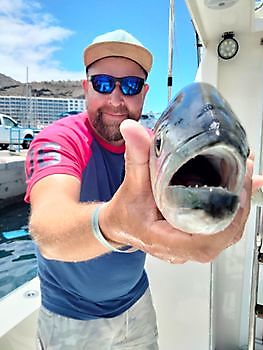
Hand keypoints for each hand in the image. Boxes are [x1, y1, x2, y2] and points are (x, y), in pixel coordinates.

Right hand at [100, 120, 252, 263]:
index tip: (236, 191)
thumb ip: (136, 157)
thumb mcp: (130, 184)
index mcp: (164, 239)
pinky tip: (243, 188)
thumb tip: (132, 129)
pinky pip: (222, 229)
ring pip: (226, 234)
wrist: (122, 225)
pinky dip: (235, 209)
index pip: (203, 242)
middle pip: (223, 237)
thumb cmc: (126, 212)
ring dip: (240, 206)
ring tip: (246, 177)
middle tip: (245, 174)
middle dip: (239, 206)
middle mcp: (181, 248)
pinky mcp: (197, 238)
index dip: (226, 220)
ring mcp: (191, 246)